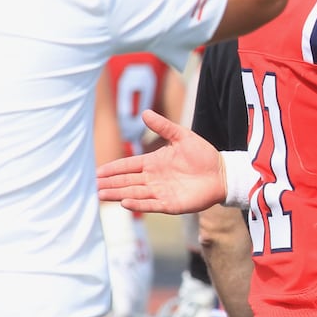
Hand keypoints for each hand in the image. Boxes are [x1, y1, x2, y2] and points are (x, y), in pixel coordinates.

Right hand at [96, 109, 226, 213]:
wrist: (222, 172)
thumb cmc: (203, 154)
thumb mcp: (182, 136)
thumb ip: (163, 126)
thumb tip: (145, 112)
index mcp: (154, 163)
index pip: (129, 165)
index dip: (114, 169)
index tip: (98, 172)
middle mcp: (154, 179)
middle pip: (127, 181)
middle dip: (111, 183)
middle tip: (94, 186)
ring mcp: (162, 192)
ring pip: (135, 194)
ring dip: (118, 194)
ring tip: (102, 195)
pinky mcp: (172, 204)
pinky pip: (152, 205)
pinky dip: (138, 204)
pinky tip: (125, 203)